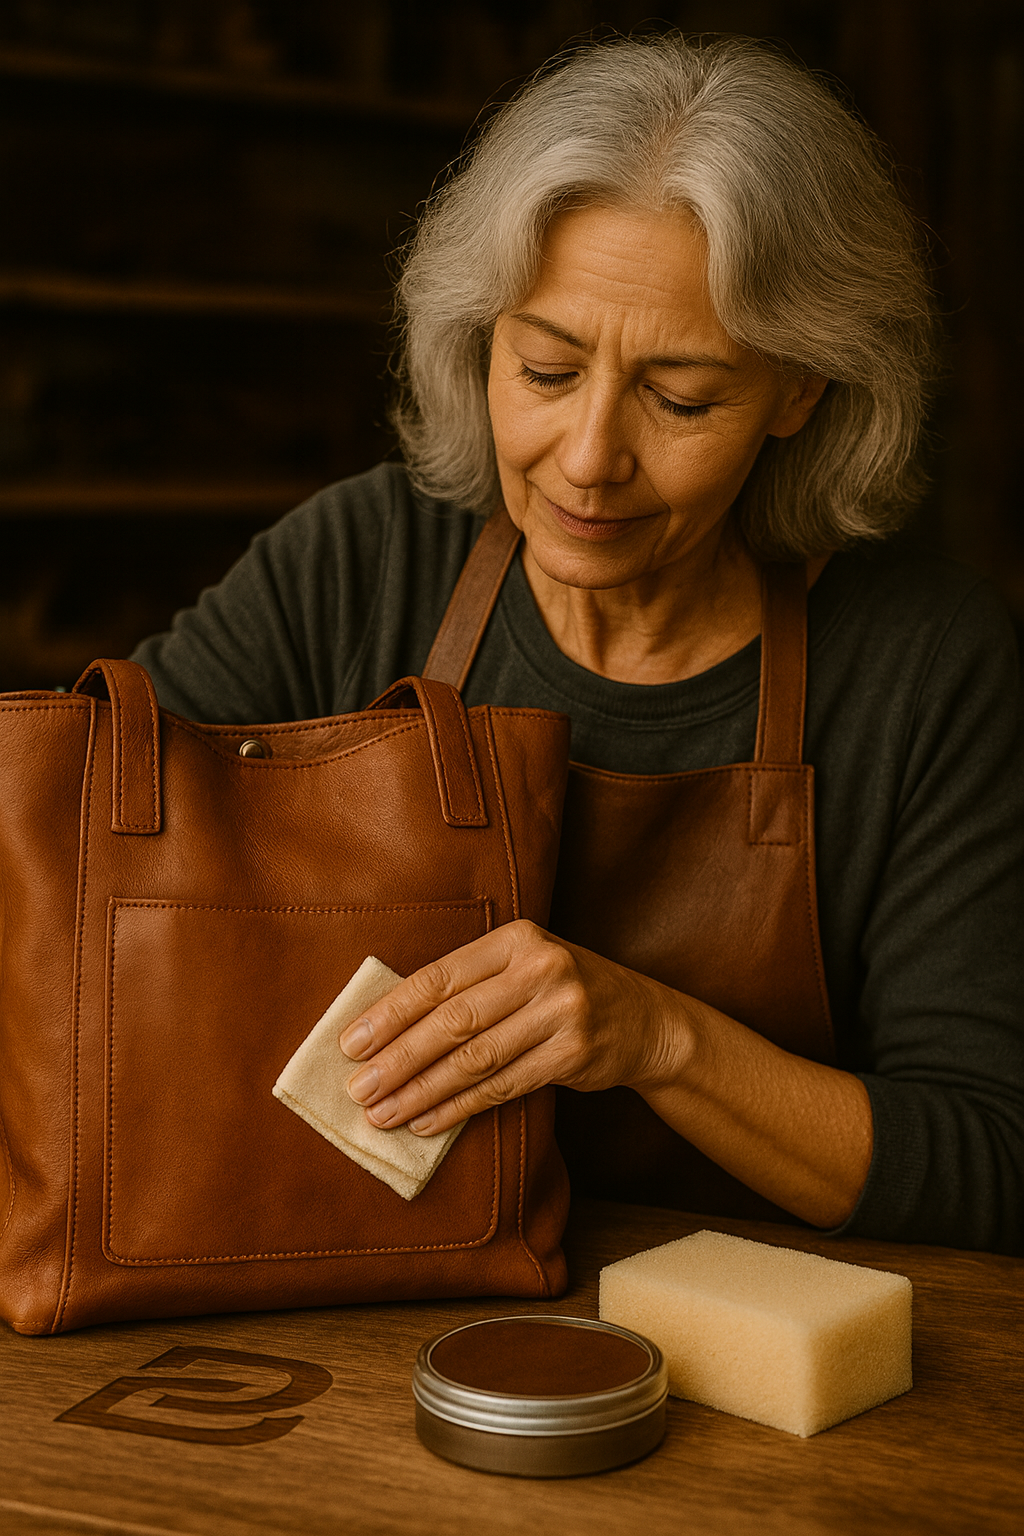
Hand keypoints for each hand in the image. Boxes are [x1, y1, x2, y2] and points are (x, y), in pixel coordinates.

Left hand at [338, 919, 690, 1135]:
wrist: (645, 1019)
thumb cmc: (562, 993)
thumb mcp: (522, 968)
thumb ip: (468, 985)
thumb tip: (384, 1026)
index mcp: (515, 939)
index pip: (438, 978)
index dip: (390, 1013)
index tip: (351, 1043)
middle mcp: (540, 969)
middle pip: (453, 1021)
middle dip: (398, 1058)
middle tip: (358, 1088)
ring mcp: (561, 1011)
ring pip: (474, 1059)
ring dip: (421, 1091)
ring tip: (382, 1114)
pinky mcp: (574, 1054)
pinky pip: (503, 1087)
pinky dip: (459, 1108)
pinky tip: (427, 1122)